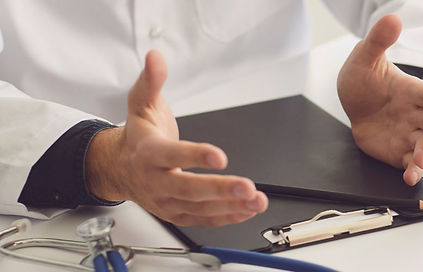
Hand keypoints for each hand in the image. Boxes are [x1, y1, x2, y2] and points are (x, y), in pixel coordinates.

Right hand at [84, 50, 268, 226]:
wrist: (118, 167)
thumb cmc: (138, 135)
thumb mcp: (141, 103)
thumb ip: (152, 81)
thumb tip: (156, 58)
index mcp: (148, 152)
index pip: (171, 155)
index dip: (195, 156)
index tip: (219, 156)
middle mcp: (155, 180)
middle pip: (187, 189)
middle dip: (219, 189)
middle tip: (247, 186)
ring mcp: (165, 200)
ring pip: (199, 208)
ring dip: (230, 206)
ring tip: (256, 200)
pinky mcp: (176, 212)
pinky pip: (203, 219)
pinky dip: (227, 216)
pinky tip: (247, 210)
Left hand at [338, 14, 422, 185]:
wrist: (353, 102)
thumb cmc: (365, 78)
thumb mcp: (366, 56)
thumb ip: (379, 40)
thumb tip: (392, 18)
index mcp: (413, 90)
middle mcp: (416, 113)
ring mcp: (410, 133)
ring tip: (420, 163)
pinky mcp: (400, 151)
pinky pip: (410, 163)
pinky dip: (412, 171)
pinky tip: (409, 177)